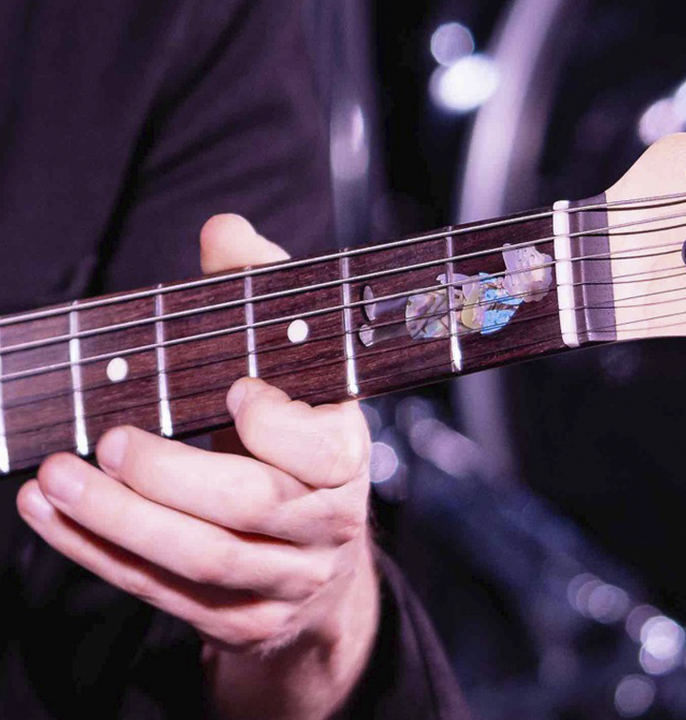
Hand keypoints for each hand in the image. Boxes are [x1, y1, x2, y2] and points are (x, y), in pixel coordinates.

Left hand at [15, 215, 379, 719]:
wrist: (320, 565)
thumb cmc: (298, 448)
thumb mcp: (296, 376)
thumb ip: (262, 298)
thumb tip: (224, 231)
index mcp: (344, 457)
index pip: (323, 450)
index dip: (279, 426)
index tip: (235, 391)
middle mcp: (325, 523)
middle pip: (251, 506)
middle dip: (169, 475)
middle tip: (106, 439)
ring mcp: (285, 578)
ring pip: (203, 558)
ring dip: (120, 519)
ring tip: (55, 476)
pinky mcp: (240, 619)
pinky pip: (166, 594)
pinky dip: (99, 555)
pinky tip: (50, 516)